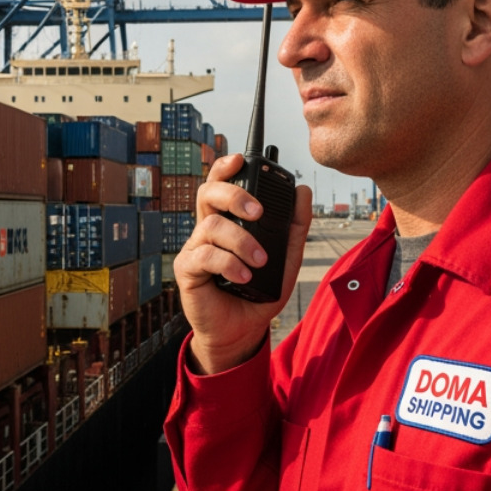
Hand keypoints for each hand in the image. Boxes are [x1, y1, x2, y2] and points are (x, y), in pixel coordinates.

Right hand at [174, 153, 312, 374]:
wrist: (243, 331)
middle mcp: (208, 229)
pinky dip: (229, 263)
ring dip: (241, 240)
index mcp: (228, 221)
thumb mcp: (287, 258)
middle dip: (233, 194)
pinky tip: (243, 276)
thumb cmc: (259, 292)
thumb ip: (294, 226)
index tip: (240, 159)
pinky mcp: (187, 269)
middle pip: (208, 193)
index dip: (225, 168)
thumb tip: (302, 190)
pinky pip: (205, 255)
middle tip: (258, 212)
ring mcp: (195, 248)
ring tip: (260, 261)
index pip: (221, 185)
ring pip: (211, 224)